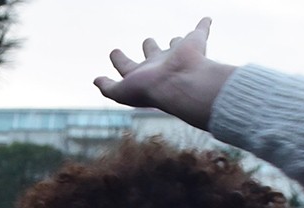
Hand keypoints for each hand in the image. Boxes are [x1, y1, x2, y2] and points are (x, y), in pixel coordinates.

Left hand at [94, 17, 233, 129]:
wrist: (178, 83)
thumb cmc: (149, 89)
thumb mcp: (121, 92)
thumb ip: (108, 87)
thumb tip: (96, 80)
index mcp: (143, 75)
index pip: (129, 67)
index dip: (120, 60)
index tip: (114, 51)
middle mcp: (161, 66)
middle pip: (154, 54)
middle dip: (150, 48)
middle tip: (148, 41)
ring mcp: (178, 55)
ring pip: (177, 44)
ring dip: (177, 41)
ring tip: (177, 38)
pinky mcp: (195, 44)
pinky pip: (201, 31)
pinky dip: (204, 25)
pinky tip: (207, 19)